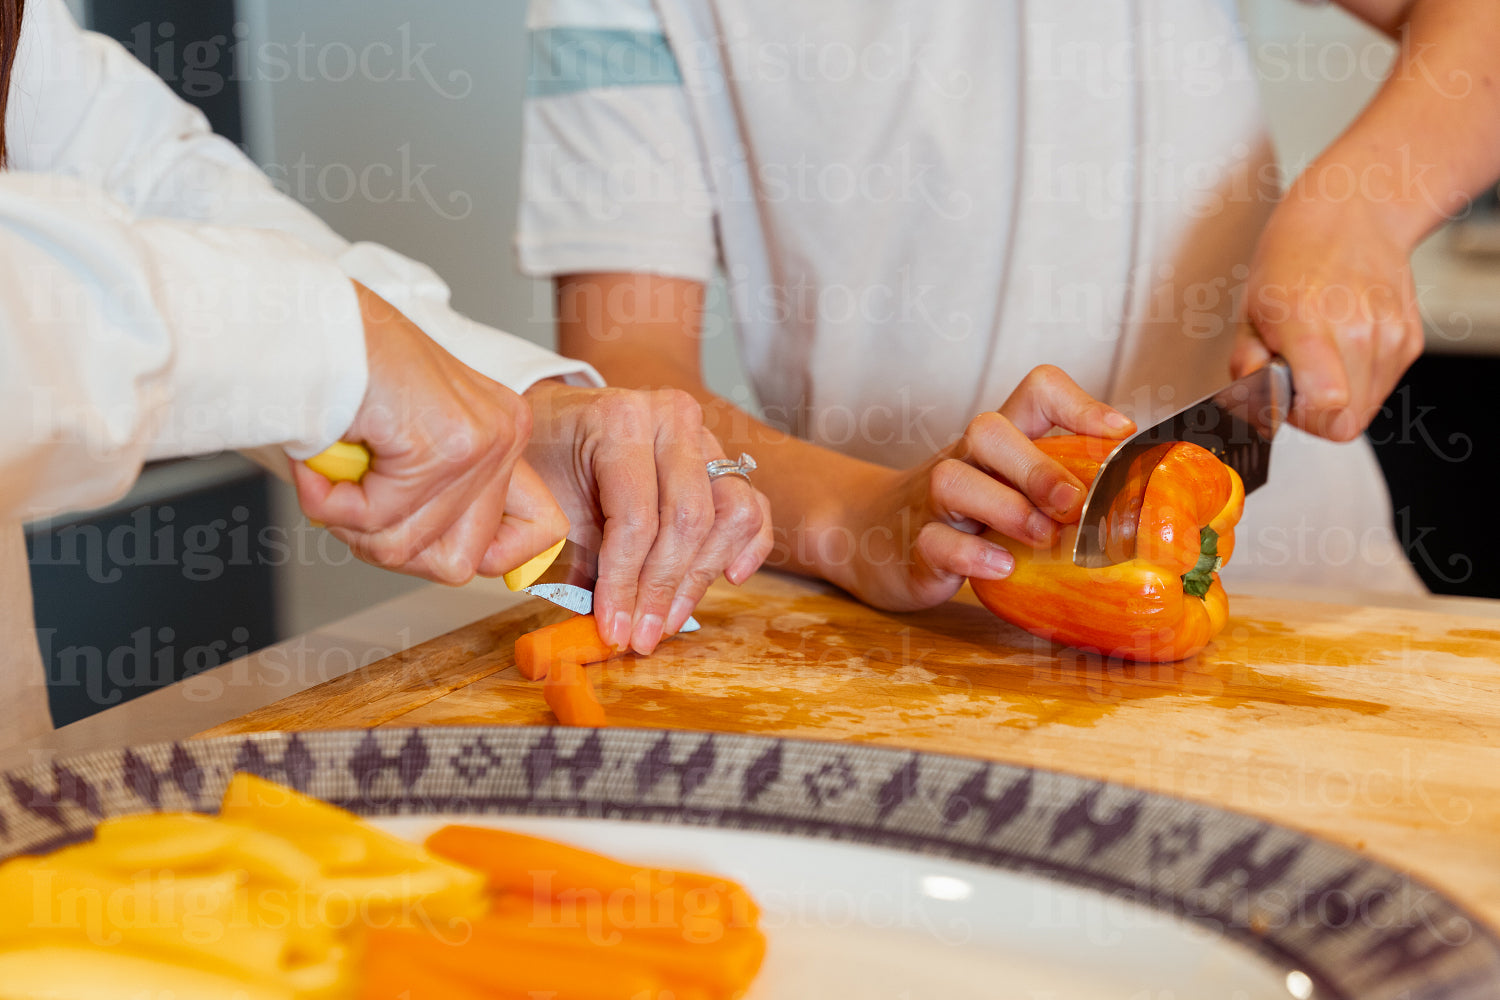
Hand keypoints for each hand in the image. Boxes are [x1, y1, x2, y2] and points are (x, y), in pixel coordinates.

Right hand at [292, 282, 568, 583]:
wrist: (307, 327)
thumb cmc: (345, 383)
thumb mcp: (411, 449)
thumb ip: (443, 505)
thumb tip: (469, 568)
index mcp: (505, 434)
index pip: (539, 533)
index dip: (481, 556)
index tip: (428, 538)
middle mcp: (507, 434)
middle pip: (459, 563)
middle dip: (389, 542)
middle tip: (354, 498)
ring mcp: (482, 440)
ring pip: (409, 547)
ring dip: (351, 520)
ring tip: (336, 469)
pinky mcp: (445, 445)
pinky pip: (377, 519)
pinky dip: (331, 502)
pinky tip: (324, 460)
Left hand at [522, 380, 772, 653]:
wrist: (560, 420)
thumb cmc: (546, 458)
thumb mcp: (544, 500)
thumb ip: (570, 555)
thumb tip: (605, 625)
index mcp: (620, 420)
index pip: (636, 519)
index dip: (626, 584)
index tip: (613, 629)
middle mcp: (672, 420)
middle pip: (689, 520)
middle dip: (664, 589)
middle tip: (642, 635)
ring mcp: (706, 436)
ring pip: (733, 515)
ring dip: (702, 577)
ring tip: (669, 616)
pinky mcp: (725, 460)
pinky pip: (755, 507)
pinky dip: (749, 547)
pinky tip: (728, 577)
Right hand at [824, 366, 1133, 611]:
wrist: (872, 534)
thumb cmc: (966, 514)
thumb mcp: (1011, 486)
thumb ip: (1066, 484)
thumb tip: (1153, 505)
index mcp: (999, 442)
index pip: (1035, 390)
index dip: (1078, 402)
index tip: (1118, 434)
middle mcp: (964, 460)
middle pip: (987, 429)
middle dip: (1037, 466)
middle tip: (1075, 503)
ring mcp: (932, 502)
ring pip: (952, 480)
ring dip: (1006, 508)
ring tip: (1040, 538)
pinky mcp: (915, 545)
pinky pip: (935, 541)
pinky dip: (971, 555)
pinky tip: (1001, 567)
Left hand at [1235, 195, 1423, 441]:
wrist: (1352, 215)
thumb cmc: (1294, 257)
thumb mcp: (1250, 310)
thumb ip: (1247, 367)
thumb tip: (1252, 406)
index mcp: (1309, 324)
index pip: (1327, 407)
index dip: (1300, 417)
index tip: (1285, 397)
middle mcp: (1358, 332)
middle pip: (1346, 421)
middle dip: (1315, 413)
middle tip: (1297, 378)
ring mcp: (1390, 337)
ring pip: (1366, 408)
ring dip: (1339, 396)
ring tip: (1320, 356)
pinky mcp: (1410, 340)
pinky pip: (1383, 386)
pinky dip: (1360, 379)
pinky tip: (1344, 345)